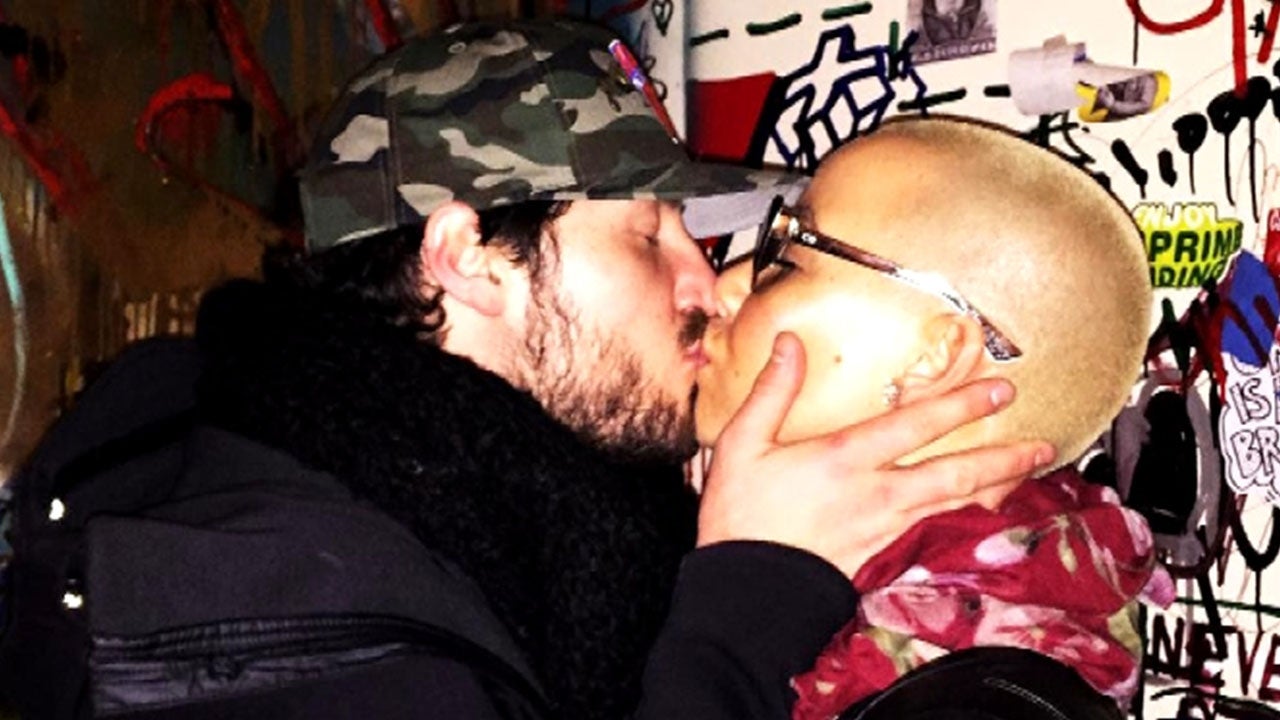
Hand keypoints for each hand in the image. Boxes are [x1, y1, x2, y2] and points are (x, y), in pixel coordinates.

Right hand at [697, 332, 1055, 578]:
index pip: (915, 425)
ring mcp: (884, 531)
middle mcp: (875, 495)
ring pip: (955, 506)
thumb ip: (771, 391)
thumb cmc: (739, 519)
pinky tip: (984, 514)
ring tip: (1028, 473)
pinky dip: (969, 520)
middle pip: (955, 474)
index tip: (998, 389)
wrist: (746, 593)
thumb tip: (791, 343)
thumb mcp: (741, 446)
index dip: (961, 404)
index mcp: (843, 459)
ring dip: (997, 488)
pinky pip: (938, 533)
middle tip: (1041, 442)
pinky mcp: (882, 558)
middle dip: (1002, 456)